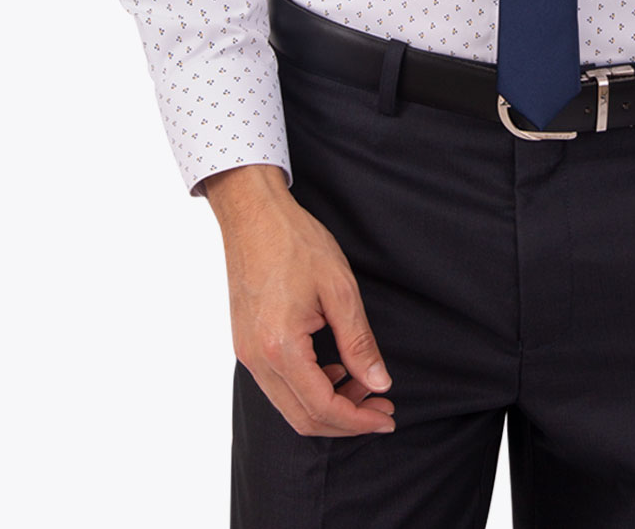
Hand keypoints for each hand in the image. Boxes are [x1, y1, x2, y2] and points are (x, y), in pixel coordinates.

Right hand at [203, 164, 396, 438]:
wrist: (253, 214)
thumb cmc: (295, 242)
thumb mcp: (339, 289)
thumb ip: (359, 342)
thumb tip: (379, 383)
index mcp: (280, 348)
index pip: (323, 407)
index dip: (359, 420)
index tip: (388, 416)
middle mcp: (257, 360)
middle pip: (303, 418)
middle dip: (346, 420)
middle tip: (381, 407)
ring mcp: (247, 353)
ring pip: (289, 405)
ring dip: (327, 406)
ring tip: (362, 386)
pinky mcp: (246, 343)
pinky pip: (278, 385)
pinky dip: (308, 388)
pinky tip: (333, 368)